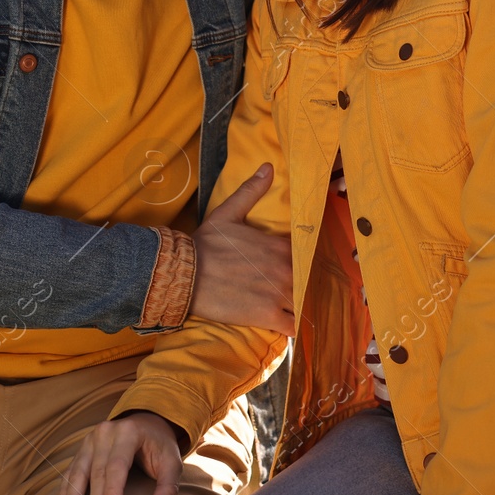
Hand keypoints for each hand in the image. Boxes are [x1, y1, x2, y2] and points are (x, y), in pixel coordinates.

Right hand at [58, 411, 181, 494]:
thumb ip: (168, 486)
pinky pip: (71, 471)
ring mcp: (91, 439)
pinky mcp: (83, 447)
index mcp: (128, 432)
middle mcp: (106, 432)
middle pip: (97, 472)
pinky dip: (66, 490)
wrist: (146, 421)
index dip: (112, 490)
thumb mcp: (172, 461)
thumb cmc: (159, 444)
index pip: (117, 466)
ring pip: (78, 472)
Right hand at [189, 163, 294, 333]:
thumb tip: (268, 166)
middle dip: (307, 287)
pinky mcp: (267, 316)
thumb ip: (252, 190)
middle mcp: (285, 269)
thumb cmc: (205, 243)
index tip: (298, 269)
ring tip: (298, 310)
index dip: (304, 263)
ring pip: (306, 303)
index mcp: (279, 245)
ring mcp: (278, 293)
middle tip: (300, 292)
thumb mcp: (229, 212)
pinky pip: (294, 327)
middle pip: (310, 281)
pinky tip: (291, 327)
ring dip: (304, 307)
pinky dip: (296, 328)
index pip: (307, 255)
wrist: (184, 273)